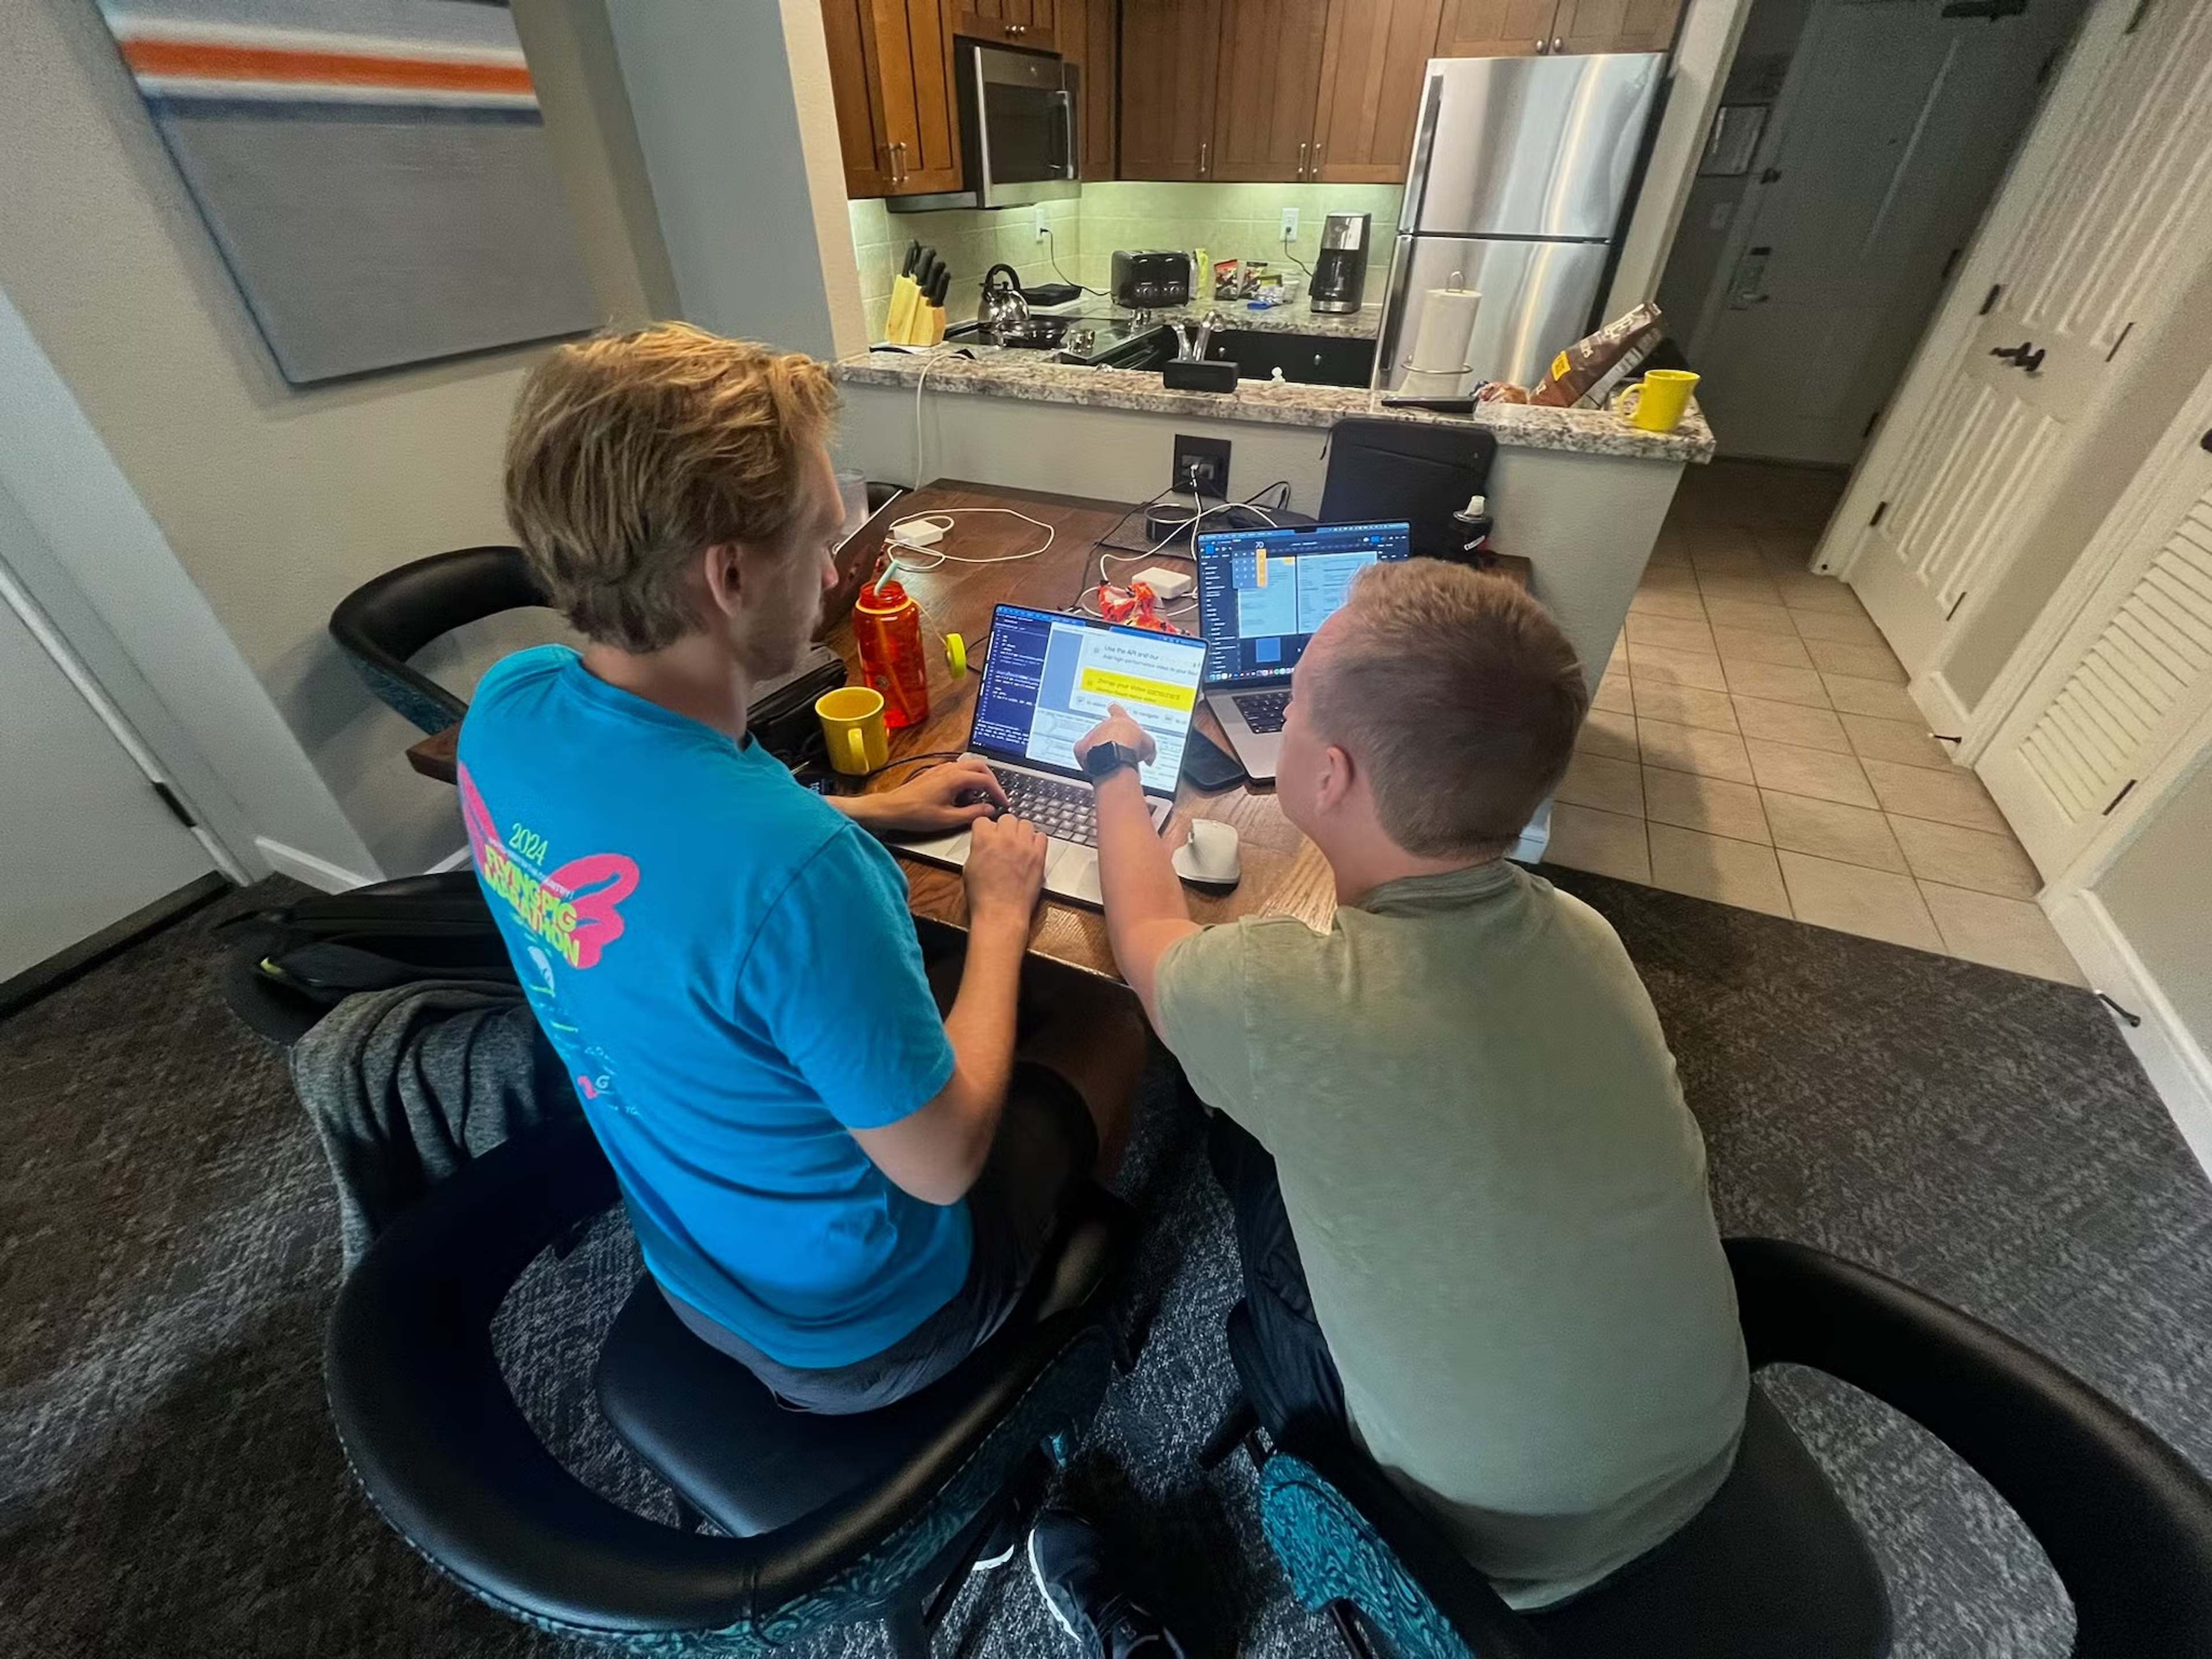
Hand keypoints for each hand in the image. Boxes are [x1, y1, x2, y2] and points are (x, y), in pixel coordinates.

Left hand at [860, 757, 1007, 835]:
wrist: (891, 809)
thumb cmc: (915, 814)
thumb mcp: (948, 819)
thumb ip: (973, 814)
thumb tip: (989, 810)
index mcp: (955, 778)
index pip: (985, 780)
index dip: (998, 792)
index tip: (1004, 803)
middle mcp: (949, 769)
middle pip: (980, 767)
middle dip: (992, 781)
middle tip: (996, 797)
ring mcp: (942, 770)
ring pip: (969, 767)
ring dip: (978, 780)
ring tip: (979, 799)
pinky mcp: (935, 774)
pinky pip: (958, 771)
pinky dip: (967, 781)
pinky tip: (962, 797)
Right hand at [964, 812, 1045, 928]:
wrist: (1001, 912)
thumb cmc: (983, 897)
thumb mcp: (969, 868)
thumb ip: (977, 849)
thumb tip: (983, 844)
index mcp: (984, 840)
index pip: (983, 820)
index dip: (984, 828)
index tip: (986, 833)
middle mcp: (1005, 839)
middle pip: (1007, 818)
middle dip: (1004, 827)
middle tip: (1003, 838)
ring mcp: (1024, 846)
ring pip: (1026, 823)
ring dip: (1020, 831)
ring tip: (1017, 843)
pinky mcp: (1038, 856)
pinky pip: (1041, 837)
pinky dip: (1036, 840)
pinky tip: (1030, 849)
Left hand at [1073, 703, 1156, 770]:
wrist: (1115, 756)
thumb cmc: (1131, 747)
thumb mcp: (1148, 745)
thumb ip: (1148, 746)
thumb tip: (1149, 756)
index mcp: (1120, 720)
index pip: (1116, 709)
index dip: (1115, 710)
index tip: (1113, 709)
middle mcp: (1104, 724)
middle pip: (1104, 727)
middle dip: (1108, 736)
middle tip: (1116, 747)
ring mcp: (1091, 734)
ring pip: (1092, 738)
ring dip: (1098, 747)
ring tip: (1107, 759)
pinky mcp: (1081, 747)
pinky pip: (1081, 749)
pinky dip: (1086, 755)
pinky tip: (1094, 762)